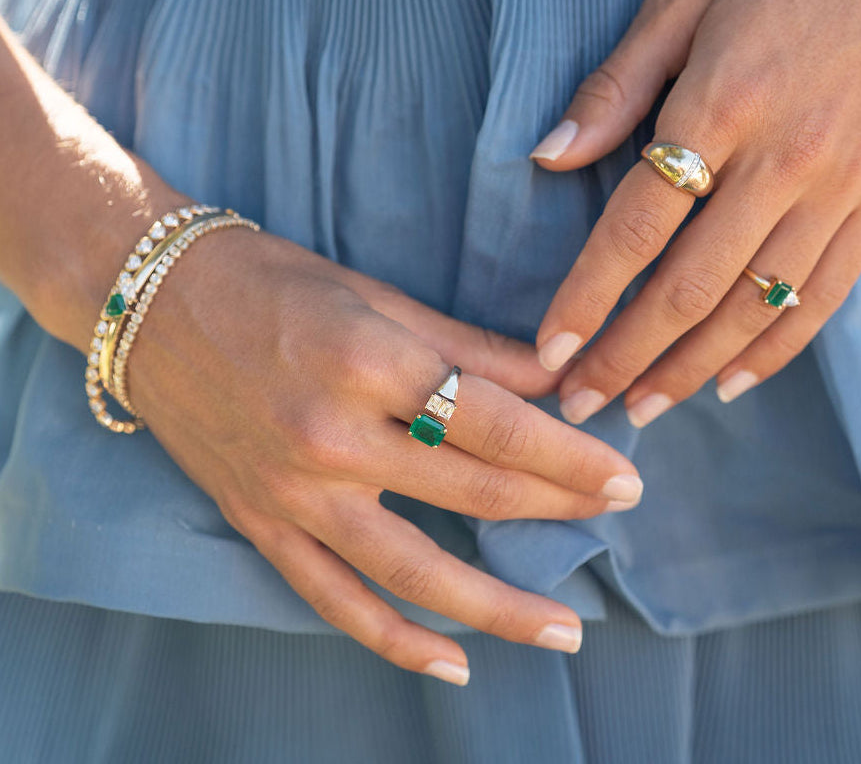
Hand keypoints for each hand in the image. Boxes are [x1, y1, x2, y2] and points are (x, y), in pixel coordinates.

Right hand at [127, 228, 642, 683]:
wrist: (151, 302)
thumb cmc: (272, 282)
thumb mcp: (377, 297)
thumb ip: (469, 346)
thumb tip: (553, 376)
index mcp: (370, 363)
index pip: (500, 426)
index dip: (572, 454)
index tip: (625, 475)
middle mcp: (332, 437)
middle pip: (474, 492)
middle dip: (559, 508)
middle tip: (617, 516)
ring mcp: (292, 493)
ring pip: (414, 572)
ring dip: (499, 607)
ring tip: (565, 630)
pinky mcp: (259, 523)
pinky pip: (334, 600)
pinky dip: (396, 641)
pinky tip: (455, 662)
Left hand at [529, 0, 860, 427]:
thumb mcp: (680, 2)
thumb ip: (612, 88)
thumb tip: (548, 157)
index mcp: (722, 105)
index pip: (637, 225)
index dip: (587, 297)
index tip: (550, 350)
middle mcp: (782, 162)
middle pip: (690, 287)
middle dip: (627, 357)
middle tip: (581, 404)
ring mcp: (836, 192)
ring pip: (754, 308)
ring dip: (691, 370)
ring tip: (641, 409)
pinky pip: (820, 297)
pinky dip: (773, 351)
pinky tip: (728, 385)